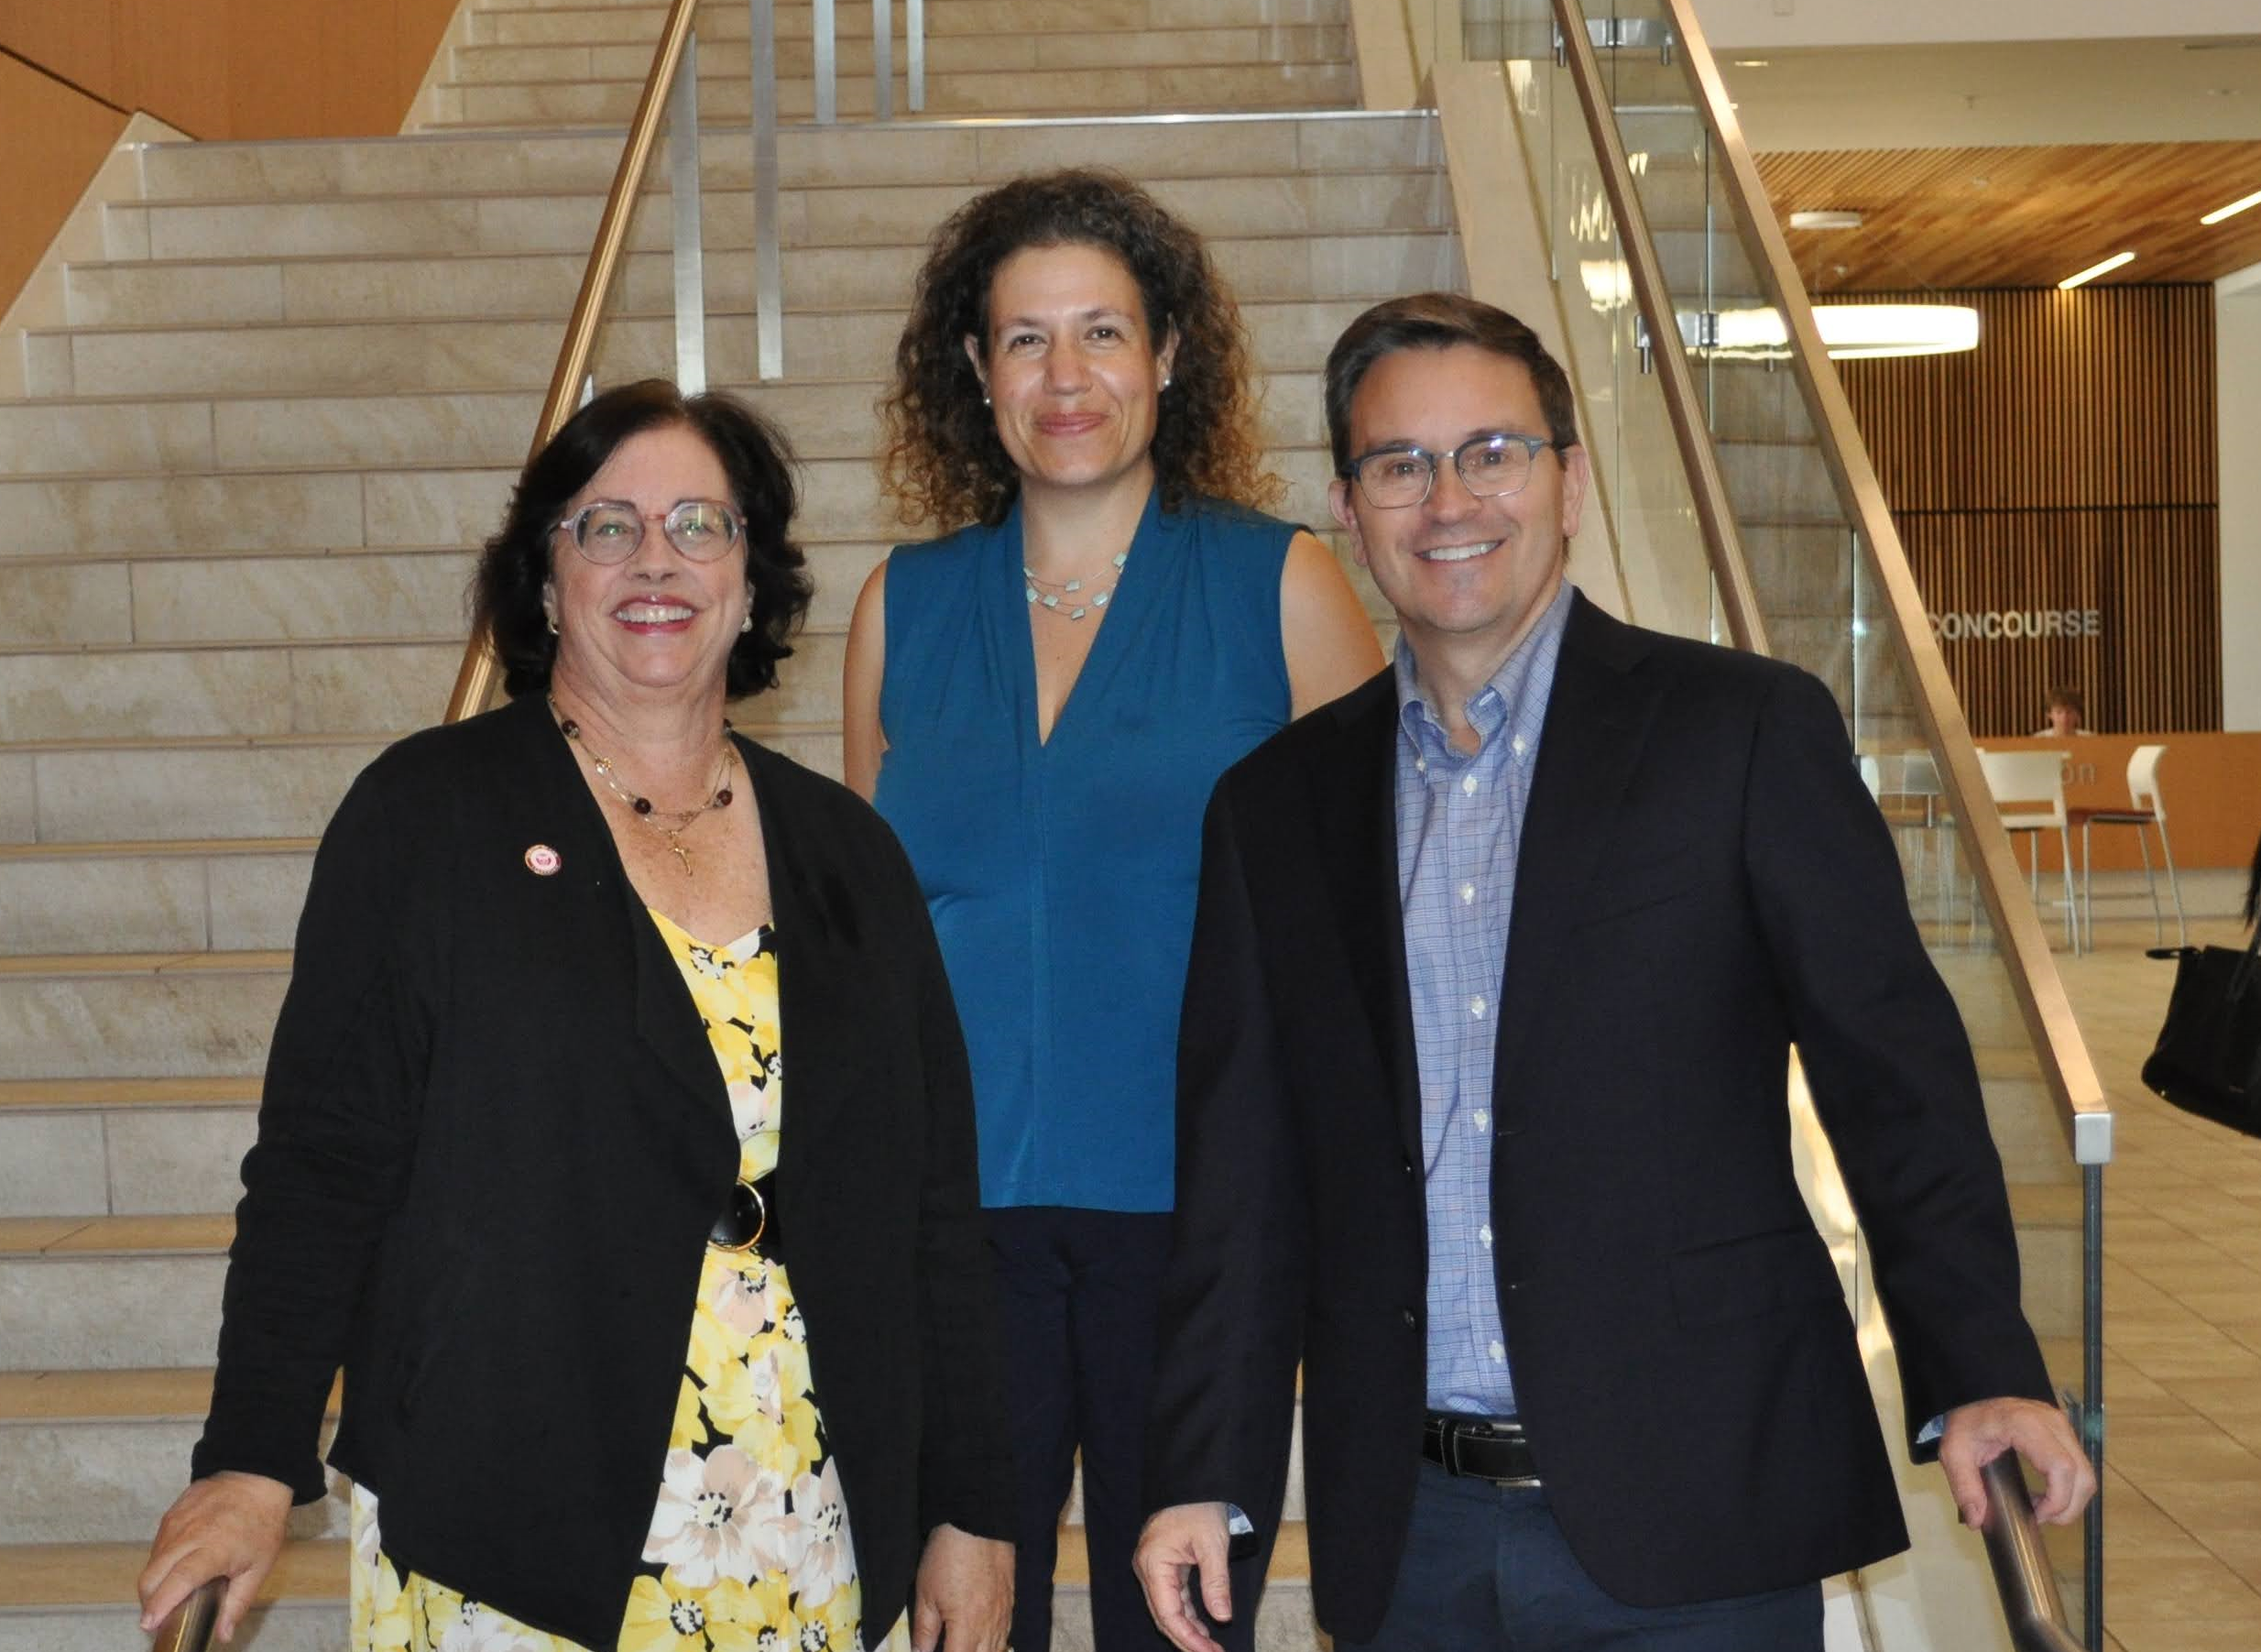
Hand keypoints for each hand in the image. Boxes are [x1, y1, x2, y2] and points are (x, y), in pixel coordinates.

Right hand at [137, 1471, 293, 1642]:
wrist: (257, 1479)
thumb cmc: (261, 1522)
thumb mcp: (259, 1567)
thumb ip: (238, 1603)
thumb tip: (223, 1634)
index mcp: (213, 1549)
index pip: (179, 1580)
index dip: (161, 1604)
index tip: (150, 1623)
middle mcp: (188, 1535)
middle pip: (152, 1576)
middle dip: (149, 1602)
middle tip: (161, 1616)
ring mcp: (176, 1523)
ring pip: (151, 1562)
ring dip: (155, 1582)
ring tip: (173, 1591)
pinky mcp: (170, 1515)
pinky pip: (157, 1546)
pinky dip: (160, 1562)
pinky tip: (177, 1566)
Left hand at [909, 1522, 1010, 1651]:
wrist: (976, 1523)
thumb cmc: (946, 1557)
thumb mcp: (926, 1595)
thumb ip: (924, 1632)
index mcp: (967, 1627)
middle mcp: (990, 1625)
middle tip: (951, 1646)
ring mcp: (1004, 1614)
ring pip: (997, 1650)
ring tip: (964, 1645)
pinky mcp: (1011, 1601)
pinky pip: (1007, 1634)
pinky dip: (995, 1644)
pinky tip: (984, 1642)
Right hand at [1134, 1502, 1233, 1651]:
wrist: (1193, 1483)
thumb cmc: (1200, 1507)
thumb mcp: (1213, 1544)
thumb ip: (1216, 1582)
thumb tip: (1222, 1616)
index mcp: (1154, 1563)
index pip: (1167, 1612)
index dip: (1187, 1637)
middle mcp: (1147, 1569)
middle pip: (1163, 1616)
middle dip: (1187, 1639)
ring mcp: (1153, 1568)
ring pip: (1167, 1609)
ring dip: (1187, 1629)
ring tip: (1210, 1646)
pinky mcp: (1162, 1567)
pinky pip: (1172, 1597)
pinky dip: (1187, 1614)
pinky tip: (1202, 1627)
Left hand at [1940, 1395, 2096, 1527]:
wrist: (1974, 1393)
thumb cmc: (1967, 1422)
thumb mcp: (1954, 1452)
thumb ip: (1964, 1485)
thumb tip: (1976, 1521)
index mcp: (2026, 1425)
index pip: (2061, 1467)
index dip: (2057, 1500)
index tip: (2036, 1516)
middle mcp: (2053, 1423)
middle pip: (2082, 1475)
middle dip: (2068, 1507)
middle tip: (2039, 1517)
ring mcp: (2063, 1426)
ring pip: (2086, 1473)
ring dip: (2071, 1500)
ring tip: (2041, 1507)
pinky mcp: (2066, 1433)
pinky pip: (2080, 1467)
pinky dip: (2070, 1488)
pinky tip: (2046, 1494)